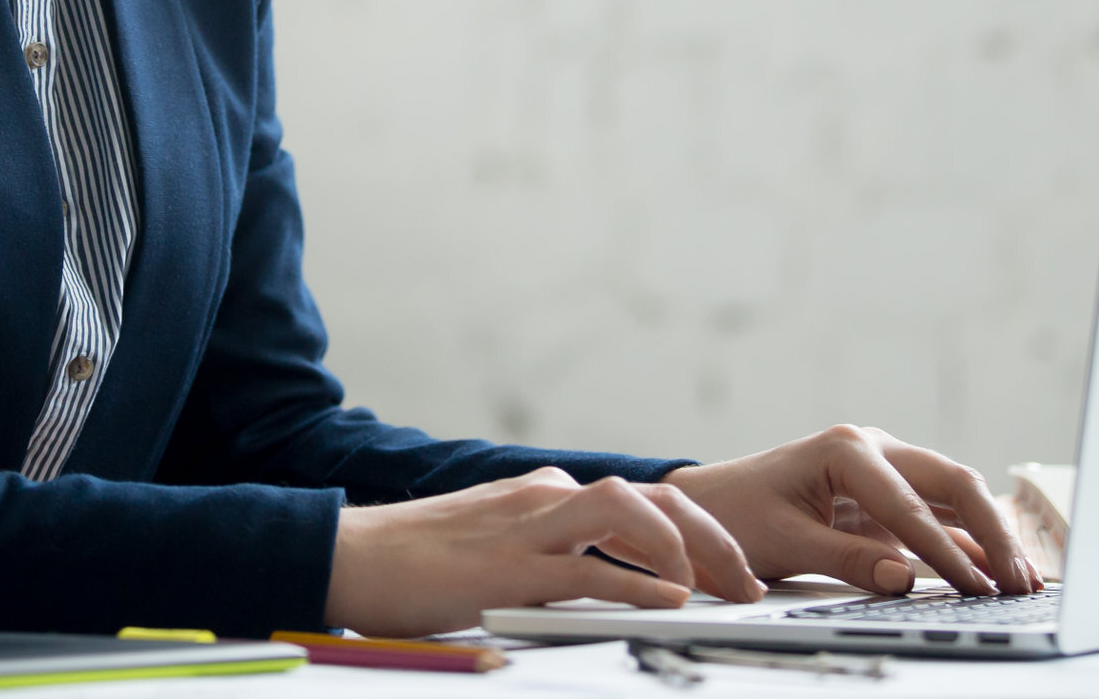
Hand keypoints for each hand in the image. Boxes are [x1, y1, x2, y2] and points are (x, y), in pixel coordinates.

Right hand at [322, 466, 763, 636]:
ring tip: (719, 592)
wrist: (348, 557)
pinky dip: (637, 583)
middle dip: (716, 539)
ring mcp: (528, 525)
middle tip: (751, 588)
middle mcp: (546, 497)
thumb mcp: (498, 551)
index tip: (734, 577)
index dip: (701, 534)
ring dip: (687, 547)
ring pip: (629, 512)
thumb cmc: (417, 566)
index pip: (644, 501)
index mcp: (547, 496)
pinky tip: (670, 603)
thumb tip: (616, 593)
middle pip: (655, 497)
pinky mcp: (508, 564)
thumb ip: (553, 560)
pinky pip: (587, 566)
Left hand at [664, 424, 1040, 596]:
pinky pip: (941, 518)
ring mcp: (887, 472)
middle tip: (1021, 581)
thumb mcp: (785, 540)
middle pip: (953, 483)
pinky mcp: (890, 498)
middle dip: (992, 531)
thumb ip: (846, 559)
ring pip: (956, 497)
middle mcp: (875, 450)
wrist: (712, 503)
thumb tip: (905, 579)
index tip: (977, 586)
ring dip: (991, 536)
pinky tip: (998, 574)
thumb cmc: (739, 514)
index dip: (946, 549)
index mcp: (847, 449)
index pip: (910, 503)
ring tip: (1026, 582)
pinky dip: (970, 543)